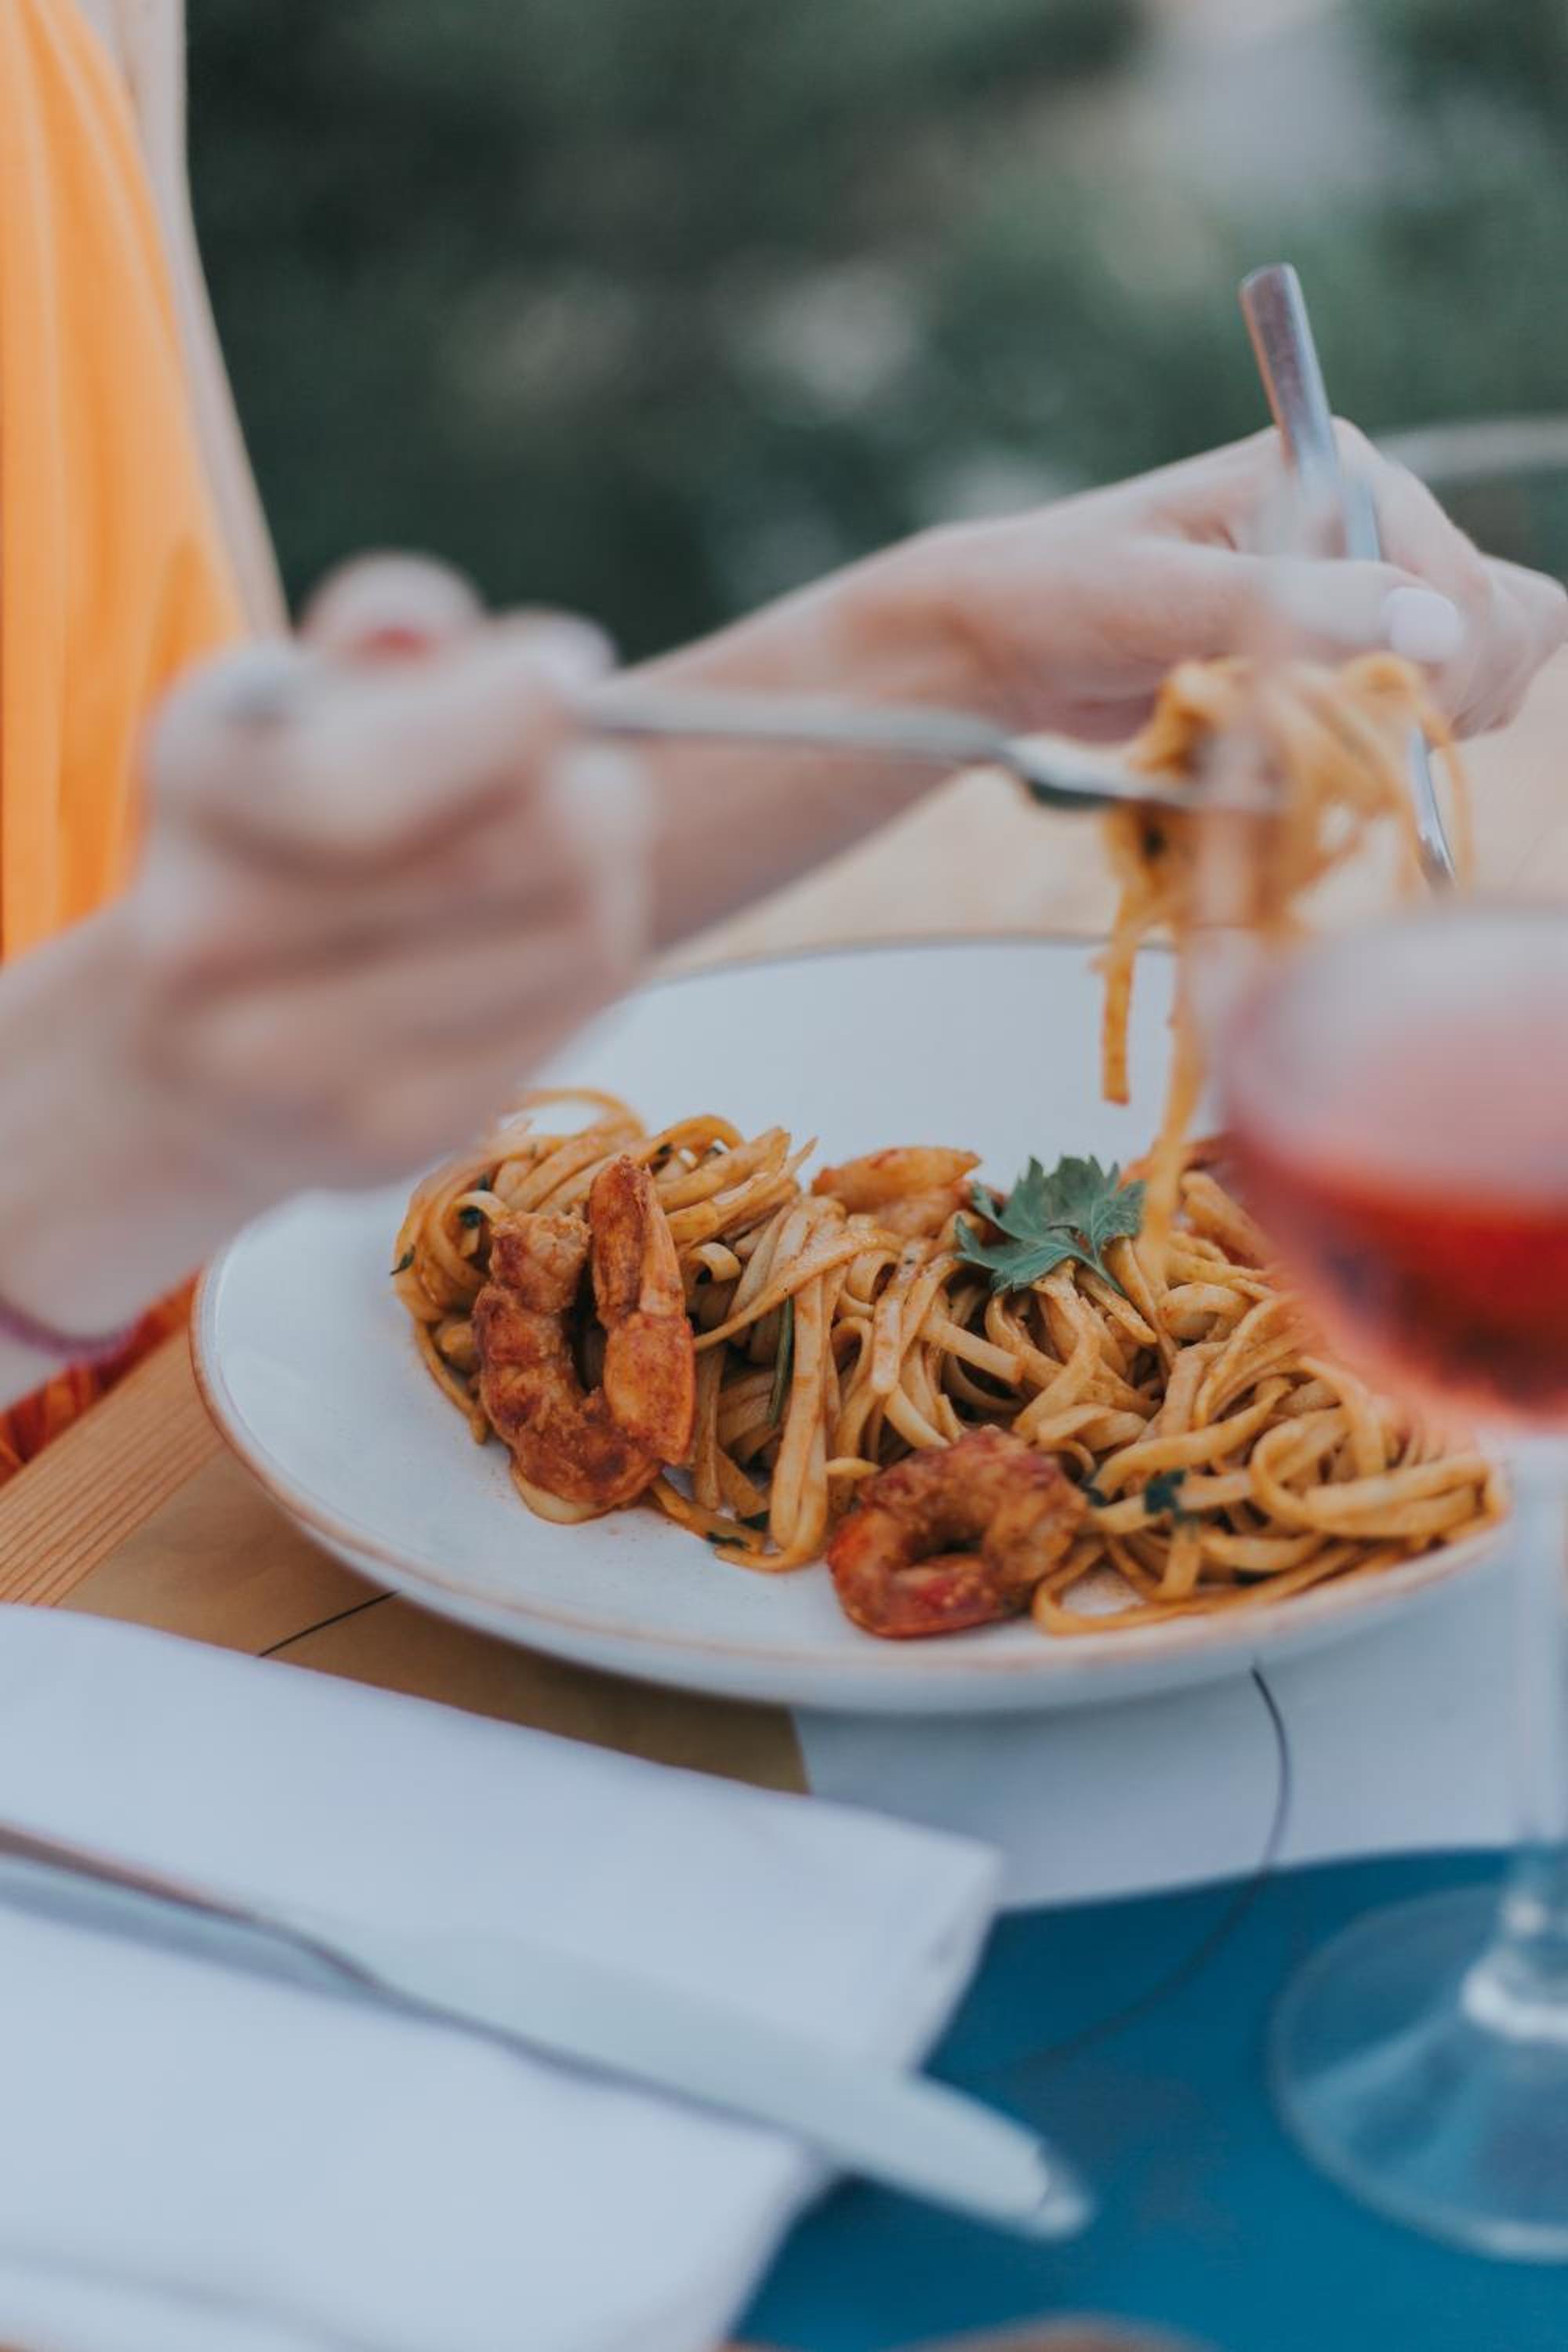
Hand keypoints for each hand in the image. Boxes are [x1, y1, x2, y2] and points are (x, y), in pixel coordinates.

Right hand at [0, 558, 650, 1347]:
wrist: (198, 1043)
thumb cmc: (293, 828)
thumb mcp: (310, 697)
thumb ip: (381, 631)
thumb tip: (421, 630)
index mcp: (192, 773)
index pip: (364, 785)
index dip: (510, 717)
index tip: (570, 676)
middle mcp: (204, 931)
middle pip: (523, 849)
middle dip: (593, 788)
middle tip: (599, 774)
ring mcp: (281, 1059)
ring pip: (576, 931)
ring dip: (610, 878)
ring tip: (573, 859)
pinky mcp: (374, 1139)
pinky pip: (570, 1019)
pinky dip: (589, 968)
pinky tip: (541, 947)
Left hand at [865, 424, 1566, 740]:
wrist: (999, 643)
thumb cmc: (1058, 598)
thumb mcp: (1158, 599)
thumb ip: (1290, 609)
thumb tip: (1432, 629)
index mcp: (1338, 476)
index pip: (1469, 590)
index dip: (1437, 675)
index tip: (1358, 726)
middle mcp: (1364, 524)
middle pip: (1499, 630)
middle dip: (1431, 702)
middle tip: (1329, 737)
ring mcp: (1355, 591)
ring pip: (1476, 675)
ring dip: (1404, 730)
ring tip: (1301, 740)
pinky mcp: (1333, 652)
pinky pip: (1416, 708)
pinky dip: (1378, 745)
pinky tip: (1304, 750)